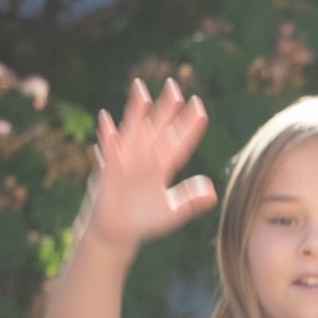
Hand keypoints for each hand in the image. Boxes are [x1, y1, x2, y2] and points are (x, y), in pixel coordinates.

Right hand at [82, 80, 215, 248]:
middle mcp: (146, 159)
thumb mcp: (172, 212)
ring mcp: (127, 162)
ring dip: (137, 113)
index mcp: (163, 166)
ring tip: (141, 91)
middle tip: (174, 85)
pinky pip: (110, 151)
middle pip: (158, 129)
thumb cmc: (144, 220)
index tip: (199, 107)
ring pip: (134, 132)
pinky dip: (108, 136)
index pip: (179, 142)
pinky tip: (106, 118)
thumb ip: (190, 200)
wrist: (116, 232)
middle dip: (166, 108)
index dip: (189, 126)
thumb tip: (212, 191)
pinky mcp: (109, 170)